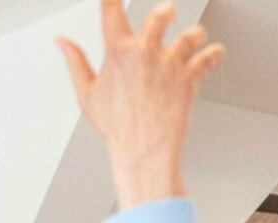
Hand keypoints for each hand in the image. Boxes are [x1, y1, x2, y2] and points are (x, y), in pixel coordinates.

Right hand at [56, 0, 222, 208]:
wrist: (143, 152)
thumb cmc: (116, 129)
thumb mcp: (86, 94)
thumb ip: (75, 62)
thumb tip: (61, 41)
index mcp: (117, 51)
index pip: (112, 8)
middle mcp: (145, 53)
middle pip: (159, 16)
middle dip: (166, 12)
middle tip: (169, 11)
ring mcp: (169, 65)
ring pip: (190, 35)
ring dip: (196, 33)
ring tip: (197, 35)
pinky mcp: (188, 80)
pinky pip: (208, 59)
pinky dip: (215, 53)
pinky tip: (216, 52)